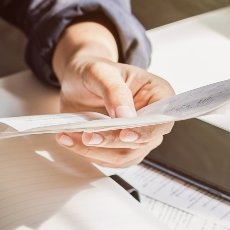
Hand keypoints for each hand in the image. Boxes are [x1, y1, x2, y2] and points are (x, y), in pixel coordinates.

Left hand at [52, 21, 173, 166]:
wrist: (78, 81)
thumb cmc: (94, 71)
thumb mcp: (101, 72)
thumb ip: (115, 92)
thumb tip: (126, 117)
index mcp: (158, 95)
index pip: (162, 121)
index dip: (146, 131)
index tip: (124, 134)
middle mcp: (151, 119)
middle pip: (141, 143)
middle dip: (111, 142)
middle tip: (86, 136)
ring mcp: (135, 136)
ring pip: (122, 156)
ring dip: (94, 151)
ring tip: (68, 136)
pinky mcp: (117, 146)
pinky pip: (105, 159)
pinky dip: (85, 153)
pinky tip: (67, 139)